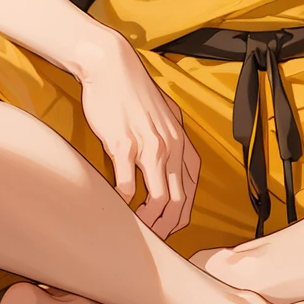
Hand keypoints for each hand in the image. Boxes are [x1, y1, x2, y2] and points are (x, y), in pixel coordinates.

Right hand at [74, 35, 200, 238]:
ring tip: (138, 230)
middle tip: (154, 238)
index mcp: (181, 140)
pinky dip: (124, 202)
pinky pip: (129, 185)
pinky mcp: (123, 145)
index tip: (170, 225)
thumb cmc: (132, 89)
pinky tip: (116, 205)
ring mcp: (149, 147)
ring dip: (151, 220)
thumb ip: (168, 137)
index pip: (192, 188)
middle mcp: (170, 146)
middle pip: (179, 200)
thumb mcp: (162, 113)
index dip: (183, 213)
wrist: (111, 65)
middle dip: (169, 225)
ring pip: (160, 198)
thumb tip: (167, 159)